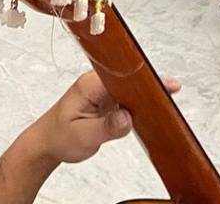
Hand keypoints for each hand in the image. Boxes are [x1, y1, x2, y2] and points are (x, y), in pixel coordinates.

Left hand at [31, 72, 180, 165]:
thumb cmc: (59, 137)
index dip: (142, 78)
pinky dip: (139, 105)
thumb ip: (106, 127)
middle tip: (173, 90)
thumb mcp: (83, 135)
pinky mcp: (106, 103)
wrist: (47, 143)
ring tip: (168, 101)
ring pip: (129, 89)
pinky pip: (126, 99)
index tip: (163, 83)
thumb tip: (128, 118)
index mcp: (89, 86)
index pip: (120, 75)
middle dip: (149, 85)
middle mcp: (96, 85)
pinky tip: (152, 112)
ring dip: (146, 96)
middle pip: (128, 79)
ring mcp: (102, 93)